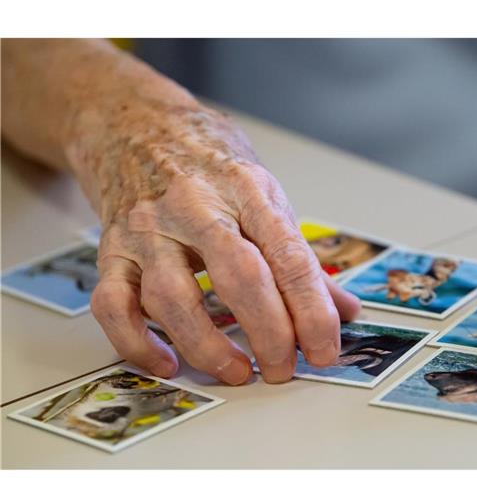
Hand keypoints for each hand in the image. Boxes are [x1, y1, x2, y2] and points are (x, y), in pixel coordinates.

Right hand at [76, 100, 360, 383]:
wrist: (134, 125)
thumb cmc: (208, 163)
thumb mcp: (264, 194)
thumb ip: (300, 256)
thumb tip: (344, 309)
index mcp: (246, 190)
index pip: (289, 257)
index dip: (312, 311)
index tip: (325, 350)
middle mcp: (195, 208)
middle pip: (239, 278)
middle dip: (269, 333)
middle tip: (284, 369)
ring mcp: (148, 229)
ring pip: (173, 298)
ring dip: (208, 346)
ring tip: (239, 372)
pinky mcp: (111, 250)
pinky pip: (113, 305)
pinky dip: (137, 343)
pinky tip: (168, 363)